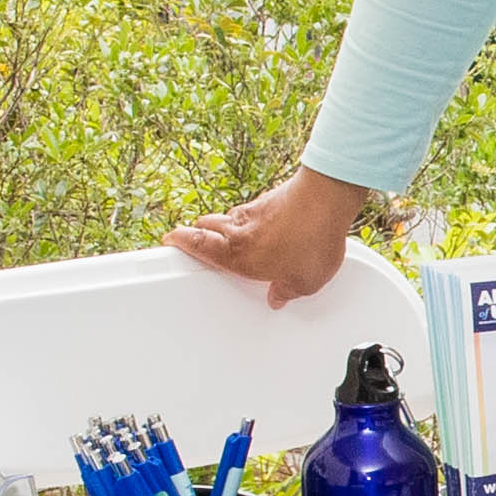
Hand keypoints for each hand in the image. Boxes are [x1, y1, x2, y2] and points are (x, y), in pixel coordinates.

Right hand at [169, 168, 372, 310]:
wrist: (325, 200)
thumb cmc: (311, 240)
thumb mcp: (304, 282)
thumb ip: (287, 292)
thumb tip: (279, 297)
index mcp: (239, 255)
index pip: (198, 246)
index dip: (179, 242)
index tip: (169, 241)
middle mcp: (240, 230)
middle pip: (205, 226)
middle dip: (196, 232)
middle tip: (192, 237)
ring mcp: (254, 210)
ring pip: (226, 217)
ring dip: (222, 224)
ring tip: (225, 234)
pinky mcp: (270, 198)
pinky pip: (250, 209)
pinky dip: (247, 217)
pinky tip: (260, 224)